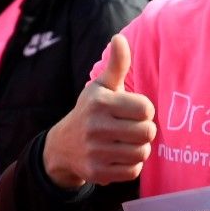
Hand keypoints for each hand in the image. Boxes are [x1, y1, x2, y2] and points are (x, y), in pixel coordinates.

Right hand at [42, 34, 156, 189]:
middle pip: (147, 132)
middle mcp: (96, 126)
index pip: (146, 109)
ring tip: (127, 142)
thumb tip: (119, 38)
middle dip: (145, 131)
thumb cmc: (91, 111)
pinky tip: (119, 156)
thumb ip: (116, 64)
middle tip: (133, 128)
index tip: (134, 111)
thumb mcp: (101, 87)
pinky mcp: (97, 172)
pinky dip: (131, 165)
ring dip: (139, 148)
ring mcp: (95, 151)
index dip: (145, 110)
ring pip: (141, 153)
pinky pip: (132, 171)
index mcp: (100, 102)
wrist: (63, 146)